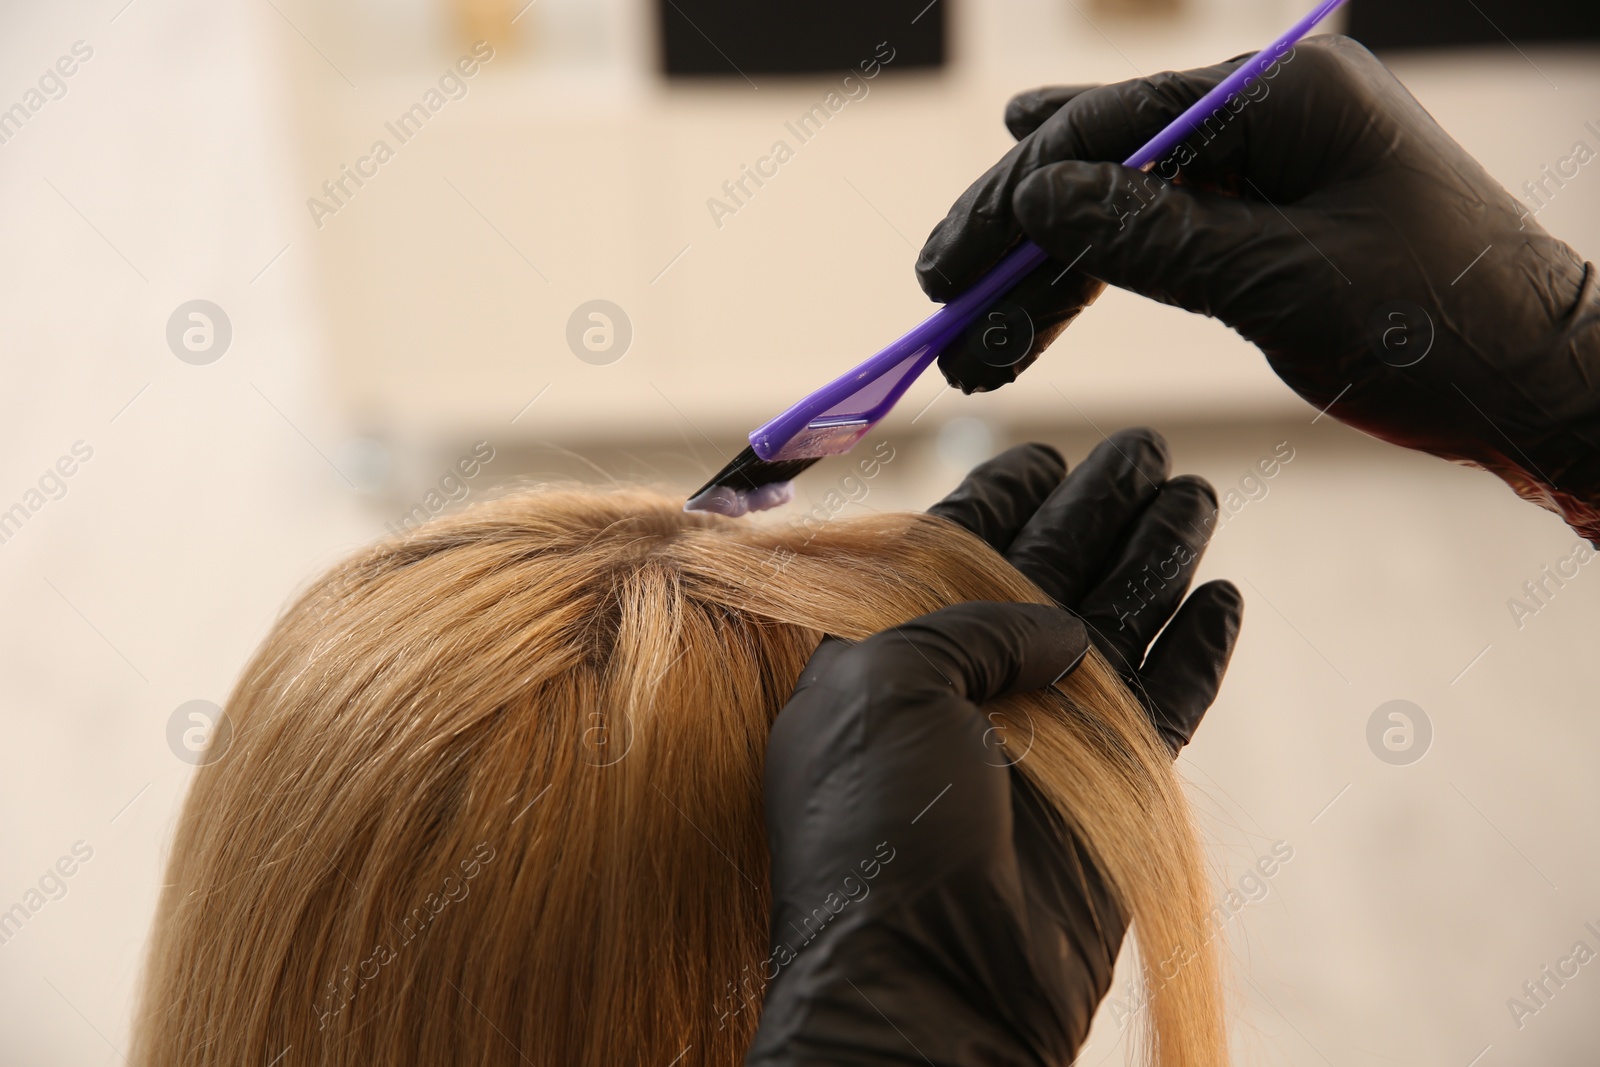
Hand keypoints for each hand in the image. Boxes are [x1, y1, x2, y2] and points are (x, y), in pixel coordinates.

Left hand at [746, 432, 1241, 1064]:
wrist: (928, 977)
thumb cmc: (877, 826)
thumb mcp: (882, 685)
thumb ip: (965, 623)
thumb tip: (1058, 628)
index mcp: (887, 660)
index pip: (951, 556)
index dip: (1001, 501)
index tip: (1046, 455)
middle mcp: (965, 691)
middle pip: (1045, 577)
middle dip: (1095, 510)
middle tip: (1147, 451)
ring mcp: (1042, 739)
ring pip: (1112, 625)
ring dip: (1154, 560)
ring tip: (1195, 496)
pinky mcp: (1108, 788)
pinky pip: (1162, 701)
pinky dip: (1193, 652)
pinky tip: (1219, 601)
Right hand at [918, 35, 1599, 540]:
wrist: (1536, 378)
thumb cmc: (1434, 323)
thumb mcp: (1278, 282)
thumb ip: (1151, 237)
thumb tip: (1036, 197)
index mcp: (1286, 94)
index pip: (1118, 123)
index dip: (1024, 192)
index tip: (957, 258)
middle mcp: (1269, 112)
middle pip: (1106, 157)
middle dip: (1018, 231)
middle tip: (939, 288)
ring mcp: (1267, 164)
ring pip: (1123, 204)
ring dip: (1047, 270)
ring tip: (972, 334)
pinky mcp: (1266, 218)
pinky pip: (1161, 239)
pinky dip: (1100, 281)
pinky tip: (1034, 292)